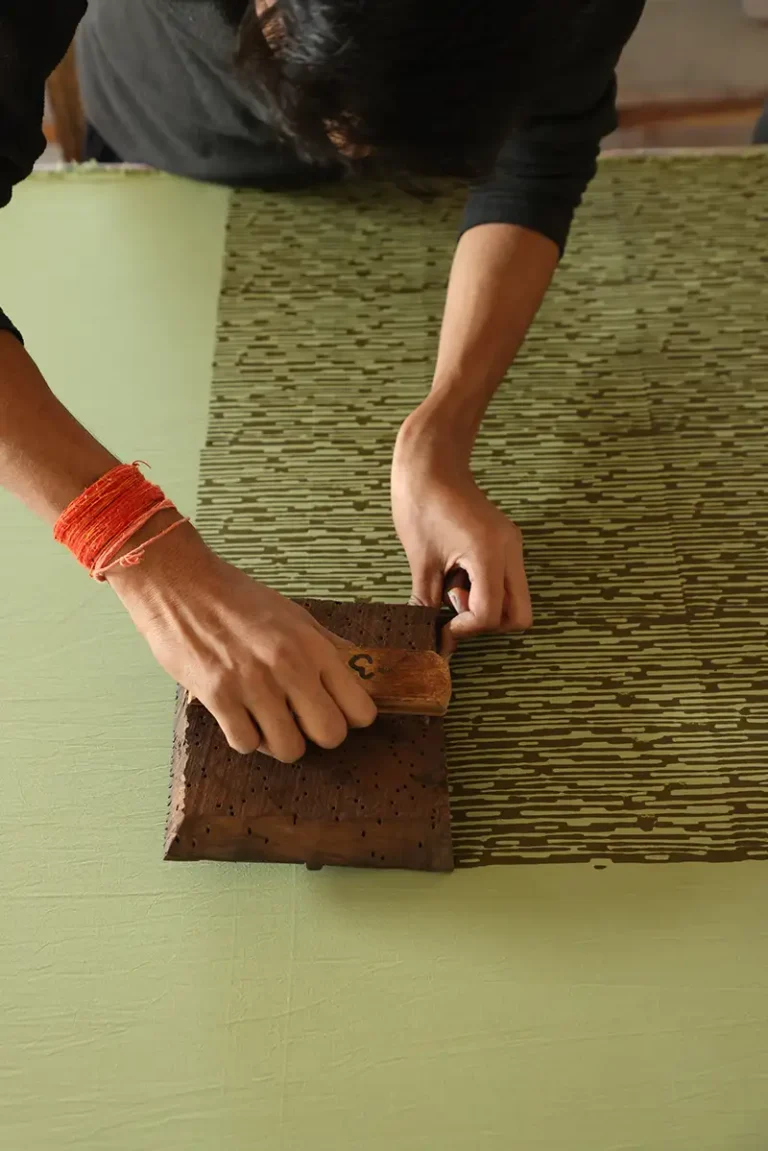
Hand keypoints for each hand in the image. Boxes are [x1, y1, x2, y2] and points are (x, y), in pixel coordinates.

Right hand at [107, 519, 376, 759]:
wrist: (181, 584)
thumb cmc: (237, 598)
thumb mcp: (294, 615)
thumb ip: (327, 645)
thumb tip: (362, 667)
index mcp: (314, 646)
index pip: (360, 709)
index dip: (350, 717)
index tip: (335, 711)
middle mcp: (290, 666)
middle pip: (331, 735)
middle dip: (317, 734)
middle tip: (300, 720)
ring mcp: (254, 684)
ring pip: (290, 749)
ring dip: (279, 740)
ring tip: (267, 720)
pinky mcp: (218, 696)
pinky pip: (246, 744)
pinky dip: (245, 737)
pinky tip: (239, 716)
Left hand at [392, 408, 531, 648]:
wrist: (429, 462)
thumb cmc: (421, 503)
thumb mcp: (420, 560)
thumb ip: (427, 602)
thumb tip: (430, 639)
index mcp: (489, 553)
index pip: (490, 614)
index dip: (465, 629)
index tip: (441, 628)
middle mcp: (510, 551)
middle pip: (519, 616)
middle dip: (486, 623)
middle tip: (453, 609)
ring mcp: (511, 545)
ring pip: (516, 600)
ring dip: (485, 607)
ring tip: (452, 587)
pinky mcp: (505, 542)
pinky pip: (505, 581)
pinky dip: (484, 589)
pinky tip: (457, 575)